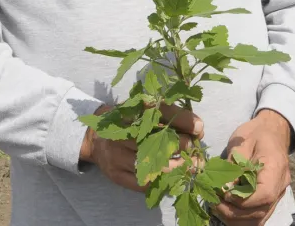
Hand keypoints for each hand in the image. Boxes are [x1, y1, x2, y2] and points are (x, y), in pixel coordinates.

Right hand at [80, 103, 204, 193]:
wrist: (95, 138)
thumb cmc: (128, 123)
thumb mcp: (143, 111)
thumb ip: (169, 116)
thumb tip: (198, 129)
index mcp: (131, 111)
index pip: (161, 111)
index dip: (183, 120)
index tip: (200, 128)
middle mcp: (122, 132)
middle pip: (157, 139)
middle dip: (183, 146)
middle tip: (198, 151)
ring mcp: (117, 155)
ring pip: (153, 165)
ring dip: (177, 167)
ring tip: (192, 166)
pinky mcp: (116, 174)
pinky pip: (143, 184)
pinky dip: (162, 182)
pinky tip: (174, 179)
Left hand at [212, 110, 291, 225]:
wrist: (272, 132)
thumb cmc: (256, 134)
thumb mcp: (242, 143)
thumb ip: (234, 166)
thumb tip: (224, 188)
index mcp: (276, 167)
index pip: (265, 194)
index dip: (242, 200)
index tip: (224, 194)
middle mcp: (281, 185)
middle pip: (260, 211)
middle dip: (234, 212)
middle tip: (214, 201)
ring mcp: (278, 195)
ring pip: (259, 219)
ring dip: (236, 218)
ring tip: (218, 206)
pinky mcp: (271, 200)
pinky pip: (258, 217)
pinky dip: (242, 219)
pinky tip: (227, 210)